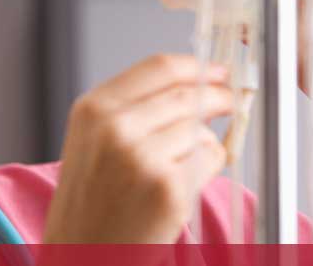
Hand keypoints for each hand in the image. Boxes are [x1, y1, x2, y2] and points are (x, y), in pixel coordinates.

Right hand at [43, 54, 230, 243]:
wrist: (82, 252)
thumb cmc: (90, 201)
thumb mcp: (93, 139)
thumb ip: (134, 107)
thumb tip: (193, 84)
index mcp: (94, 108)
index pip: (160, 67)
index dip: (197, 66)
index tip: (216, 70)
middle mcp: (115, 127)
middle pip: (188, 94)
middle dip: (218, 97)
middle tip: (230, 101)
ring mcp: (142, 157)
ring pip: (200, 129)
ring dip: (205, 141)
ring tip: (182, 165)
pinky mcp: (168, 188)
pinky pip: (210, 160)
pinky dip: (209, 167)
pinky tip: (183, 185)